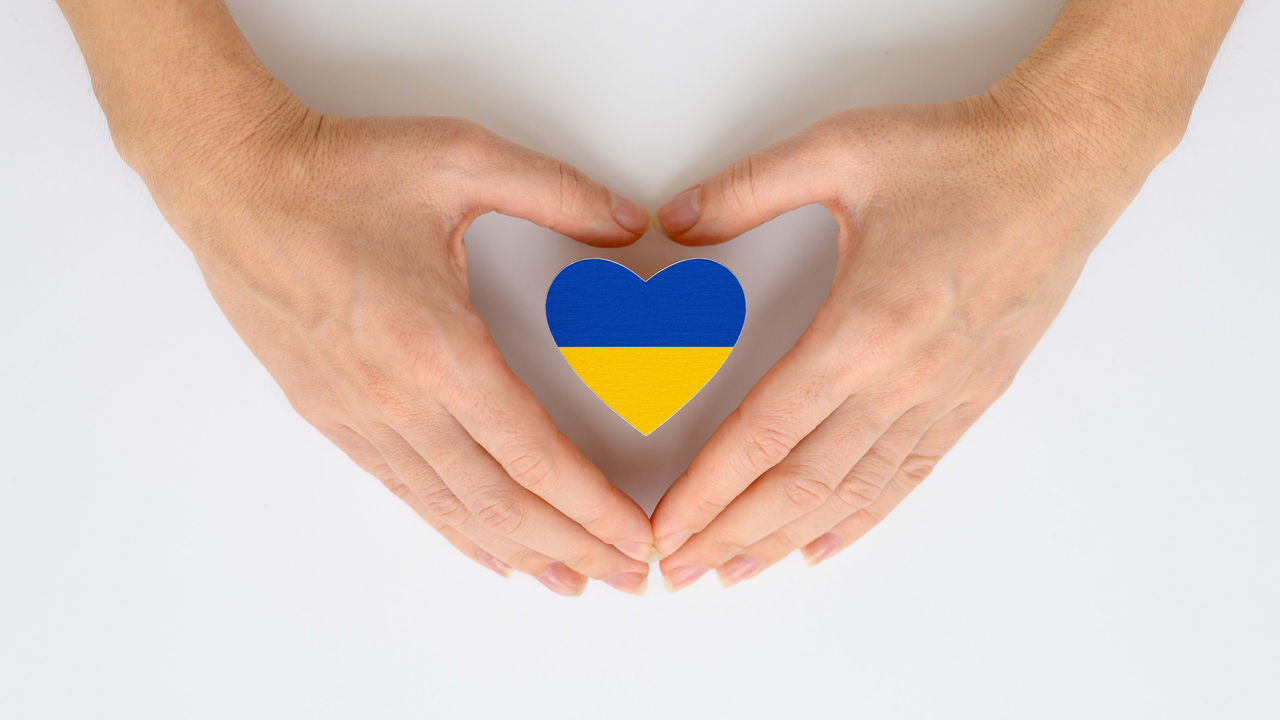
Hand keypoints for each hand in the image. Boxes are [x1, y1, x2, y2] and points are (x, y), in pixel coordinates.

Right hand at [137, 84, 654, 594]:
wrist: (231, 184)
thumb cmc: (339, 174)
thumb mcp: (461, 159)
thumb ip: (558, 192)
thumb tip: (628, 223)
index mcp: (438, 347)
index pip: (534, 455)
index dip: (593, 507)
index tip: (635, 538)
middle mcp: (398, 400)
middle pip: (502, 502)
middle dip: (573, 548)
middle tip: (625, 578)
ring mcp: (360, 417)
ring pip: (454, 510)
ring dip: (520, 553)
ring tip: (570, 583)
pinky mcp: (331, 418)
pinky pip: (406, 492)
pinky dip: (456, 531)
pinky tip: (489, 553)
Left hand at [649, 75, 1176, 589]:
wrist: (1067, 162)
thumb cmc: (960, 156)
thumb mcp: (839, 150)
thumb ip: (745, 190)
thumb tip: (674, 220)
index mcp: (863, 328)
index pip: (764, 433)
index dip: (707, 491)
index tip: (667, 528)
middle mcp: (903, 379)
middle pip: (800, 484)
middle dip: (731, 534)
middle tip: (679, 570)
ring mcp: (942, 396)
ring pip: (851, 493)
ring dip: (786, 539)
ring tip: (735, 571)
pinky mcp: (973, 397)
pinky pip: (907, 476)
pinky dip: (861, 518)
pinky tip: (824, 545)